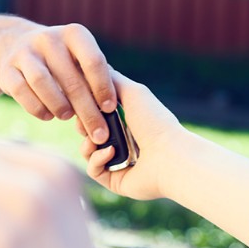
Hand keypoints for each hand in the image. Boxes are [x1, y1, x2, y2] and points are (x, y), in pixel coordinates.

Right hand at [0, 23, 116, 144]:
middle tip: (97, 133)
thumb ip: (95, 81)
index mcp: (74, 34)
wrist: (17, 46)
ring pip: (43, 83)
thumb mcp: (79, 62)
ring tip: (67, 117)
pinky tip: (48, 116)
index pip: (93, 61)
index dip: (103, 88)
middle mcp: (49, 38)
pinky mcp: (6, 68)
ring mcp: (24, 52)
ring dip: (60, 106)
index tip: (109, 109)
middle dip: (87, 111)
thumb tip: (109, 113)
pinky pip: (21, 92)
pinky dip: (37, 108)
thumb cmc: (62, 61)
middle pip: (71, 79)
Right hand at [81, 73, 187, 200]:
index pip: (95, 113)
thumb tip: (93, 67)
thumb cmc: (154, 121)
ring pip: (87, 152)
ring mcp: (117, 162)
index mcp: (126, 121)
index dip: (85, 108)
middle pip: (87, 132)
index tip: (80, 104)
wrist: (169, 156)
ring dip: (88, 144)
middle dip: (83, 126)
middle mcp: (122, 141)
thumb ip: (111, 80)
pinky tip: (111, 152)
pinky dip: (97, 159)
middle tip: (84, 124)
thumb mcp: (132, 92)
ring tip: (99, 140)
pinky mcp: (115, 180)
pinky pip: (93, 170)